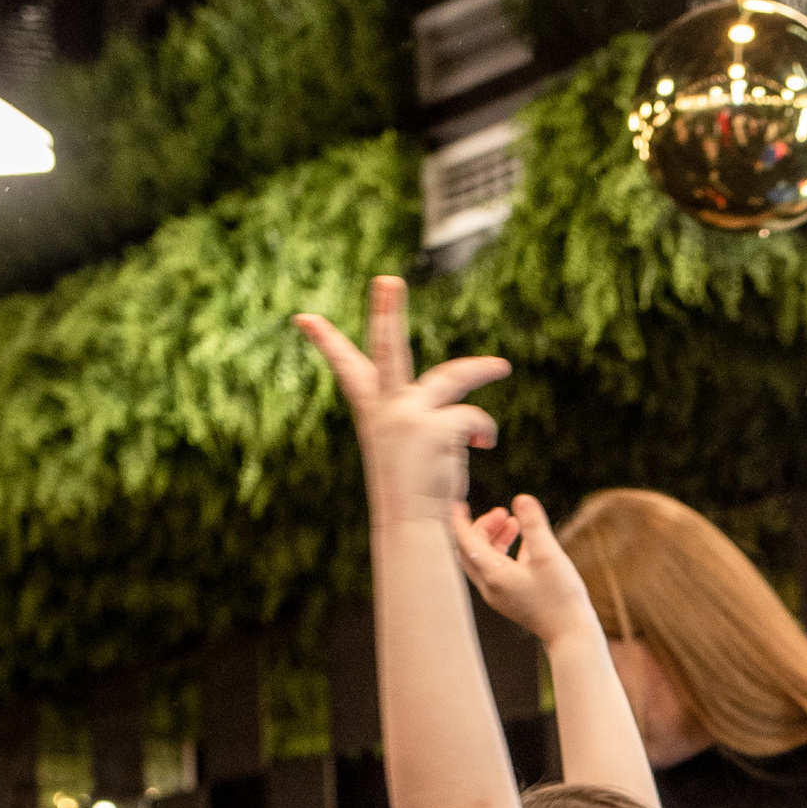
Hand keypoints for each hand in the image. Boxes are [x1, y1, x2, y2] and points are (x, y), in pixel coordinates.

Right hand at [295, 276, 508, 530]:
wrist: (412, 527)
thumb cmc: (412, 494)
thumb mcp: (404, 450)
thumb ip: (415, 420)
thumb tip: (459, 412)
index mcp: (374, 412)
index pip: (348, 369)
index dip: (328, 343)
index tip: (304, 318)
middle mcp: (387, 408)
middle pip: (388, 349)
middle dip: (388, 312)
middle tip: (389, 280)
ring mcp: (410, 416)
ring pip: (453, 378)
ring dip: (481, 371)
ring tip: (503, 368)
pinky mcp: (435, 429)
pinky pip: (473, 418)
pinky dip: (484, 431)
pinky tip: (485, 444)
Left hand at [448, 492, 595, 646]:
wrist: (571, 635)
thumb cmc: (562, 597)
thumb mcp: (550, 555)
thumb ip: (534, 525)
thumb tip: (521, 499)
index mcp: (494, 574)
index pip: (465, 541)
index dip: (460, 520)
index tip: (459, 503)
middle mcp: (490, 586)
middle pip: (470, 550)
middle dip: (482, 527)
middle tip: (503, 514)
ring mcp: (498, 595)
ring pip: (483, 560)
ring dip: (493, 539)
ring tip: (514, 524)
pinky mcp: (509, 600)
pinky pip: (495, 570)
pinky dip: (502, 553)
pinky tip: (524, 544)